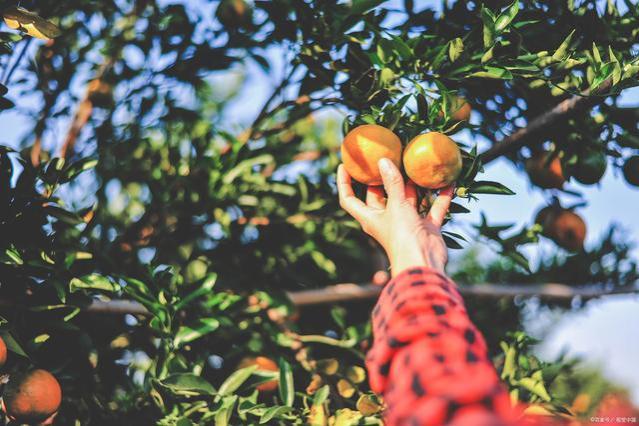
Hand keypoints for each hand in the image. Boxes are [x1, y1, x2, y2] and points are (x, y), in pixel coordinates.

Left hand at [337, 158, 452, 276]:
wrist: (423, 263)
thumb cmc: (402, 236)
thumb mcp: (396, 206)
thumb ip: (392, 183)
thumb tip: (384, 161)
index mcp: (370, 216)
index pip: (349, 199)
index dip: (344, 182)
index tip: (344, 165)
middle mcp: (386, 219)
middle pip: (381, 195)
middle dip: (384, 178)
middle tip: (388, 155)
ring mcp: (407, 223)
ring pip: (409, 199)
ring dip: (415, 185)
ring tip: (418, 163)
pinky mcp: (426, 227)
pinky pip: (433, 208)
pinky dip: (440, 197)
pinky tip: (448, 182)